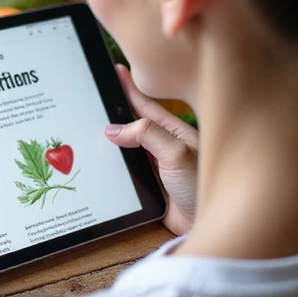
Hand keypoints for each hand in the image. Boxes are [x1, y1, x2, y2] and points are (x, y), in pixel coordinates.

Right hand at [105, 65, 198, 235]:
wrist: (210, 225)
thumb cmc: (204, 186)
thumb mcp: (178, 153)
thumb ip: (147, 135)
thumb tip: (113, 129)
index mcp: (174, 132)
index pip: (146, 105)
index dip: (129, 88)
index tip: (115, 70)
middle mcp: (162, 147)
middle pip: (132, 125)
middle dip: (113, 112)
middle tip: (93, 97)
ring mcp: (155, 168)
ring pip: (125, 149)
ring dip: (108, 142)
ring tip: (86, 126)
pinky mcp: (148, 189)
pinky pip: (123, 174)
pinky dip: (109, 168)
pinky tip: (96, 163)